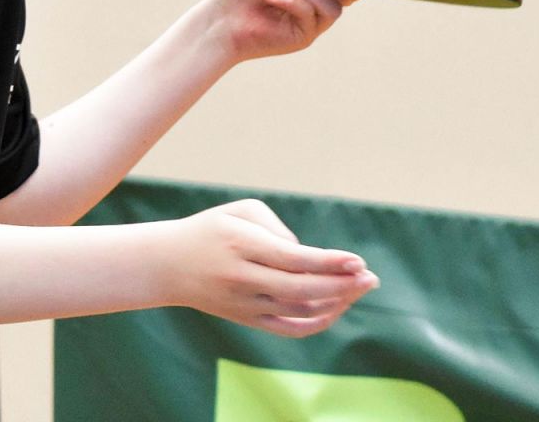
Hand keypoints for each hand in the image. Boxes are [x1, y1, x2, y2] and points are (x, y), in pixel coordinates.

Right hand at [159, 199, 378, 337]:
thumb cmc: (212, 230)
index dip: (329, 262)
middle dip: (341, 284)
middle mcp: (243, 278)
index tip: (356, 260)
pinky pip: (289, 328)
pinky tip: (338, 307)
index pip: (294, 259)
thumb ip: (278, 228)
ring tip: (360, 286)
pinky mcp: (247, 320)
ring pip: (299, 310)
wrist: (169, 265)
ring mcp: (245, 304)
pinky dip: (317, 321)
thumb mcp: (240, 211)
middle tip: (370, 277)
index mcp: (241, 245)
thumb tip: (310, 257)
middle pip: (302, 289)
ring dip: (336, 301)